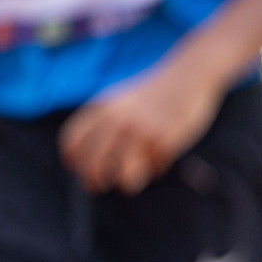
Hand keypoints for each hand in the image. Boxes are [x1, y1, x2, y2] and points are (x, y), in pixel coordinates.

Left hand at [59, 56, 228, 193]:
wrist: (189, 75)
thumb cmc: (155, 93)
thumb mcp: (121, 100)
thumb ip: (104, 121)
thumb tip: (90, 159)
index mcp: (103, 108)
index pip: (73, 142)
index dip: (73, 161)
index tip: (80, 169)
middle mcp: (118, 120)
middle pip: (94, 164)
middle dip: (95, 181)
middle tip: (100, 186)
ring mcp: (142, 131)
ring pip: (124, 176)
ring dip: (125, 183)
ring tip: (130, 182)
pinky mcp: (166, 140)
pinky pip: (155, 169)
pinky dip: (156, 170)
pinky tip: (159, 162)